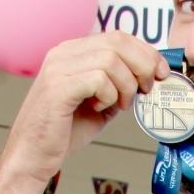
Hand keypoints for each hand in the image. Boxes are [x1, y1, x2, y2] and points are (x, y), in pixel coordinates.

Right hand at [0, 31, 164, 188]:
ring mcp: (58, 68)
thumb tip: (149, 77)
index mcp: (72, 52)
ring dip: (125, 86)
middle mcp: (63, 53)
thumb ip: (119, 85)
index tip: (160, 72)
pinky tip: (99, 108)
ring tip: (118, 105)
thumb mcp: (100, 102)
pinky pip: (98, 79)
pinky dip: (109, 95)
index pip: (118, 37)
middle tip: (145, 90)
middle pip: (118, 42)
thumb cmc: (63, 131)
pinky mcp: (57, 88)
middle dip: (143, 65)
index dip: (146, 52)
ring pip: (111, 60)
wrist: (33, 156)